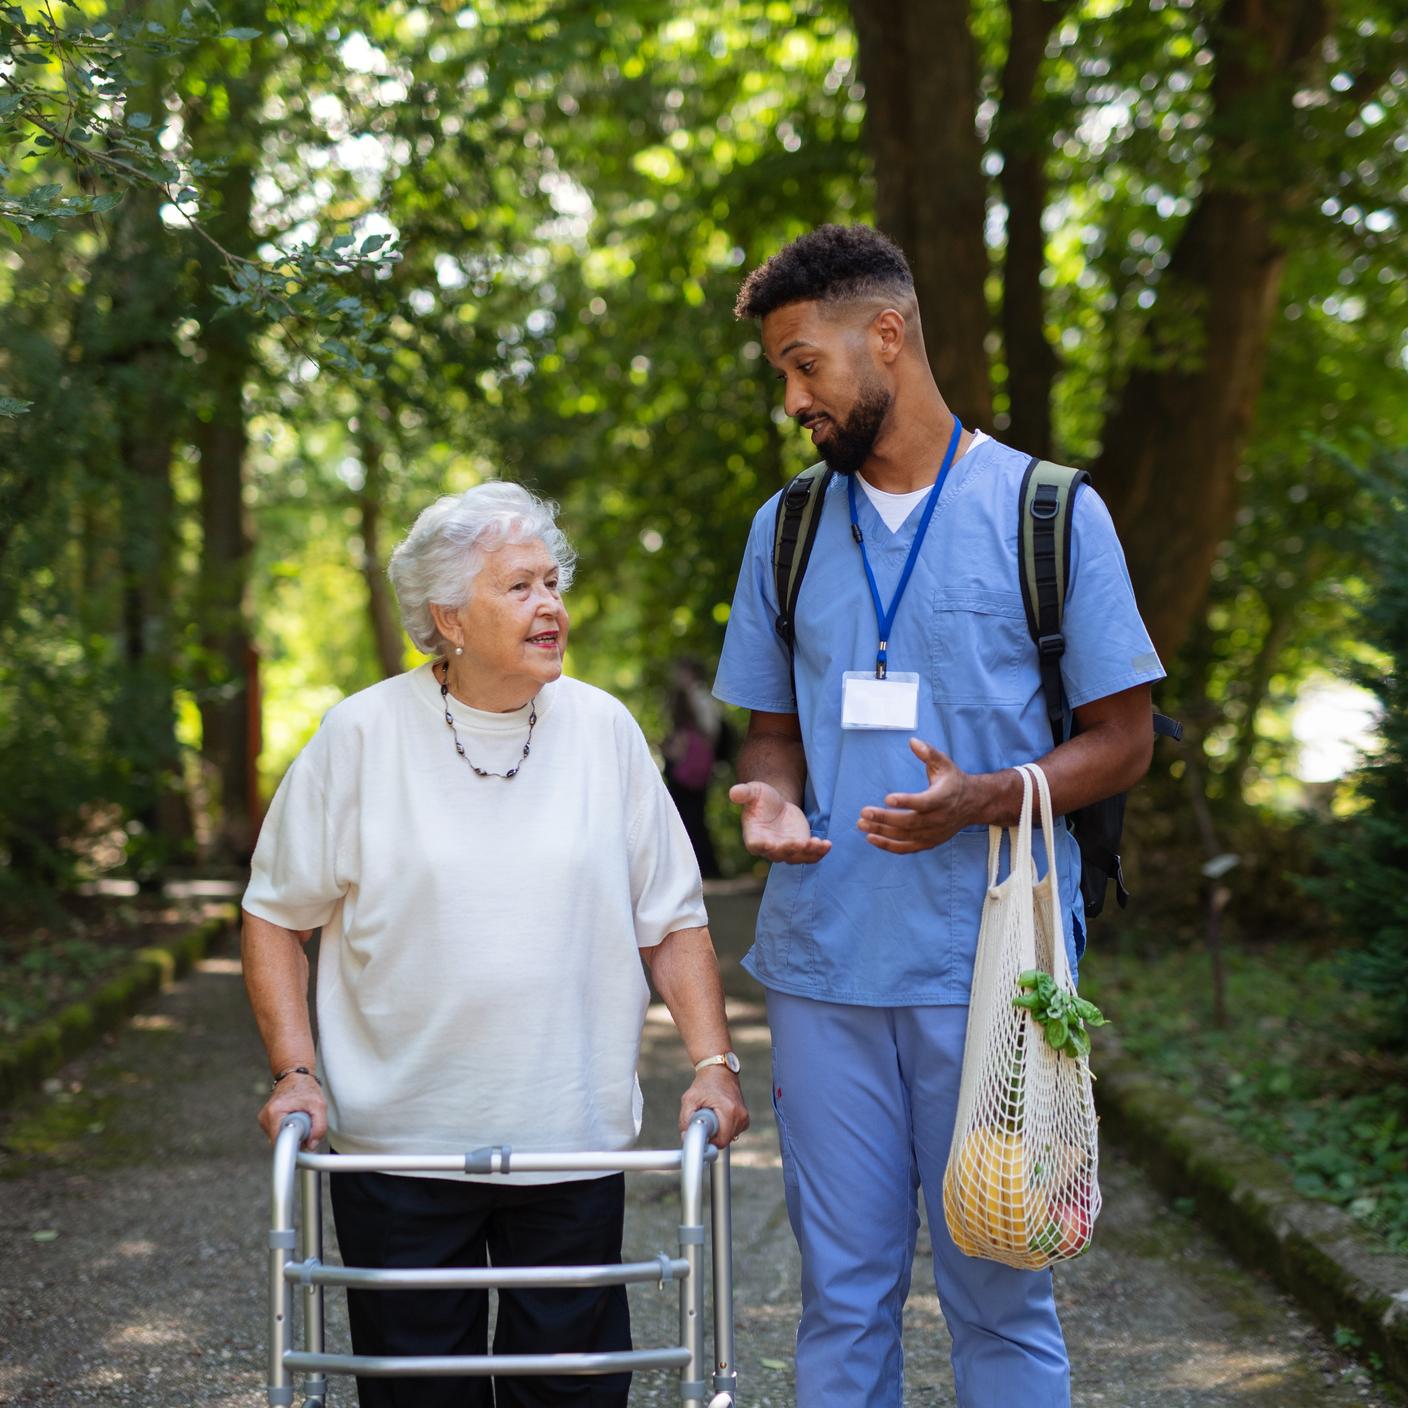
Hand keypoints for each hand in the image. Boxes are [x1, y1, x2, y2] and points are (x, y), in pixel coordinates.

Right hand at [258, 1072, 327, 1149]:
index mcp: (274, 1112)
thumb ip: (319, 1127)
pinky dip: (288, 1129)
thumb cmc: (306, 1088)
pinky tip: (294, 1118)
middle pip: (279, 1141)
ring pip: (279, 1138)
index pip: (279, 1141)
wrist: (295, 1075)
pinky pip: (278, 1133)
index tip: (302, 1145)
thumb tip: (311, 1146)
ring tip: (300, 1118)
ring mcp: (264, 1120)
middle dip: (295, 1138)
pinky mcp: (266, 1121)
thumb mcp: (319, 1105)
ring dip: (292, 1133)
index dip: (293, 1146)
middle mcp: (265, 1117)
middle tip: (305, 1124)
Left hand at [679, 1066, 749, 1147]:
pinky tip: (719, 1116)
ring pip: (729, 1138)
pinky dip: (724, 1128)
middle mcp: (740, 1115)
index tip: (701, 1132)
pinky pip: (733, 1132)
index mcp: (729, 1110)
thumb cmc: (703, 1085)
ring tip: (713, 1115)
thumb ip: (685, 1121)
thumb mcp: (689, 1099)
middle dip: (713, 1135)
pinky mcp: (745, 1119)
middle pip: (725, 1140)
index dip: (708, 1141)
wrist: (719, 1072)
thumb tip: (686, 1139)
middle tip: (706, 1120)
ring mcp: (745, 1117)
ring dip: (718, 1131)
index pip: (721, 1141)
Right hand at [729, 781, 830, 863]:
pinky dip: (819, 853)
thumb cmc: (761, 798)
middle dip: (789, 850)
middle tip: (799, 843)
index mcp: (754, 836)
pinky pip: (810, 855)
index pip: (755, 845)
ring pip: (797, 857)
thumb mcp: (753, 792)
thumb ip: (743, 793)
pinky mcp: (801, 848)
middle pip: (778, 854)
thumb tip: (733, 792)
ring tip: (818, 844)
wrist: (777, 805)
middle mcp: (769, 848)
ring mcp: (786, 850)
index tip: (769, 843)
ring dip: (808, 853)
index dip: (762, 845)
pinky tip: (827, 844)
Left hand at [857, 738, 974, 853]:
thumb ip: (929, 753)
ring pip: (906, 836)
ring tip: (862, 824)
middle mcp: (939, 818)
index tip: (887, 798)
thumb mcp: (945, 763)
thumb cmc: (953, 780)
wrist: (973, 804)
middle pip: (910, 822)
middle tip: (864, 813)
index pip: (924, 802)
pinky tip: (872, 838)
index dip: (906, 801)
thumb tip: (912, 741)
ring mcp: (934, 833)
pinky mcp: (929, 842)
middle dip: (885, 818)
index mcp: (943, 797)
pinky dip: (889, 846)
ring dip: (882, 832)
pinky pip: (907, 848)